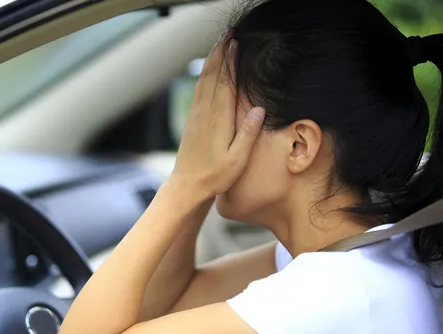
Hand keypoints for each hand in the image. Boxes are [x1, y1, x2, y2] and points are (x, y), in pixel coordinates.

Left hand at [169, 33, 265, 201]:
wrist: (187, 186)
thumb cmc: (215, 176)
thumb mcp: (238, 159)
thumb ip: (248, 134)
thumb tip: (259, 109)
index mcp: (218, 118)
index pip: (225, 82)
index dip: (231, 61)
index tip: (237, 43)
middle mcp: (204, 112)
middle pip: (212, 74)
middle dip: (220, 52)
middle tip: (228, 34)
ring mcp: (195, 114)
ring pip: (203, 80)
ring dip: (211, 59)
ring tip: (219, 44)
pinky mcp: (191, 120)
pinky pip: (198, 90)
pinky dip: (204, 74)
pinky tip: (207, 70)